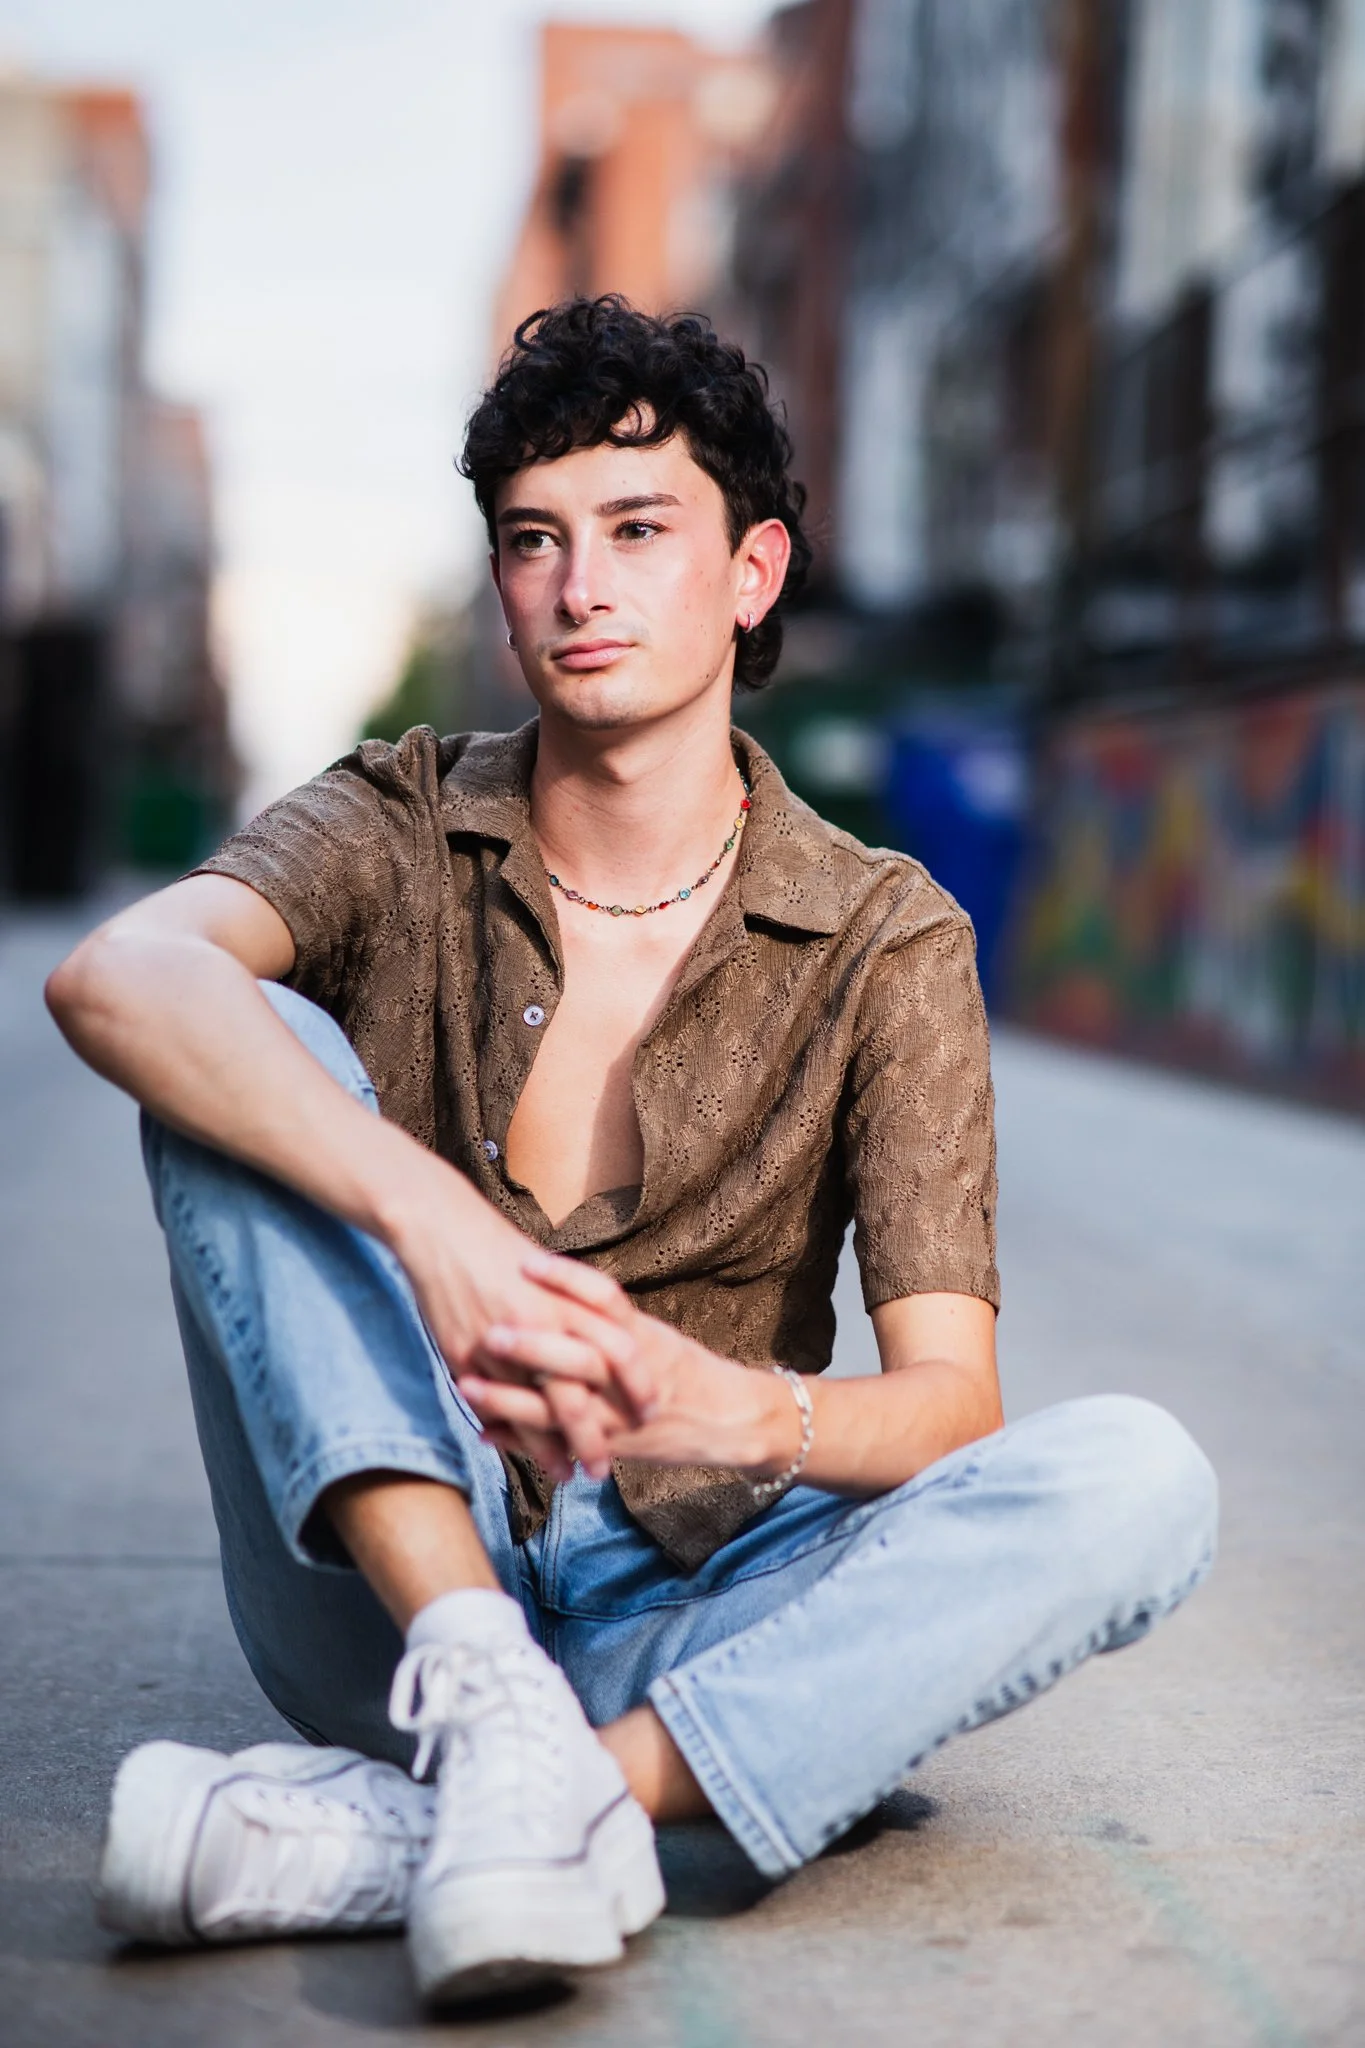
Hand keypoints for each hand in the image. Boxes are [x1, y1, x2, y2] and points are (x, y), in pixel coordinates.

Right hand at [383, 1162, 622, 1477]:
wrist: (442, 1230)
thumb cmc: (500, 1249)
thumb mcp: (550, 1272)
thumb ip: (577, 1306)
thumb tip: (607, 1334)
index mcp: (568, 1300)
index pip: (619, 1348)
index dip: (637, 1383)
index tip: (650, 1410)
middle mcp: (540, 1325)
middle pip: (579, 1393)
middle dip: (596, 1436)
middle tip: (608, 1466)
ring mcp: (500, 1345)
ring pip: (534, 1411)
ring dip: (554, 1449)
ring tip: (568, 1475)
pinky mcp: (465, 1356)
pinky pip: (493, 1406)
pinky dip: (510, 1435)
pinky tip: (521, 1455)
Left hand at [458, 1252, 801, 1480]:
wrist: (731, 1421)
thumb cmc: (690, 1373)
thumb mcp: (654, 1337)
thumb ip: (609, 1323)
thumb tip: (560, 1292)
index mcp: (639, 1336)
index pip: (603, 1297)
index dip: (565, 1279)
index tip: (526, 1260)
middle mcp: (628, 1374)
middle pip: (577, 1351)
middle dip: (530, 1342)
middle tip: (487, 1327)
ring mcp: (618, 1413)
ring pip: (559, 1406)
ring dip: (509, 1397)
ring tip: (466, 1385)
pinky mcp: (612, 1446)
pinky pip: (560, 1443)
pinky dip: (521, 1440)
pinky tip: (485, 1432)